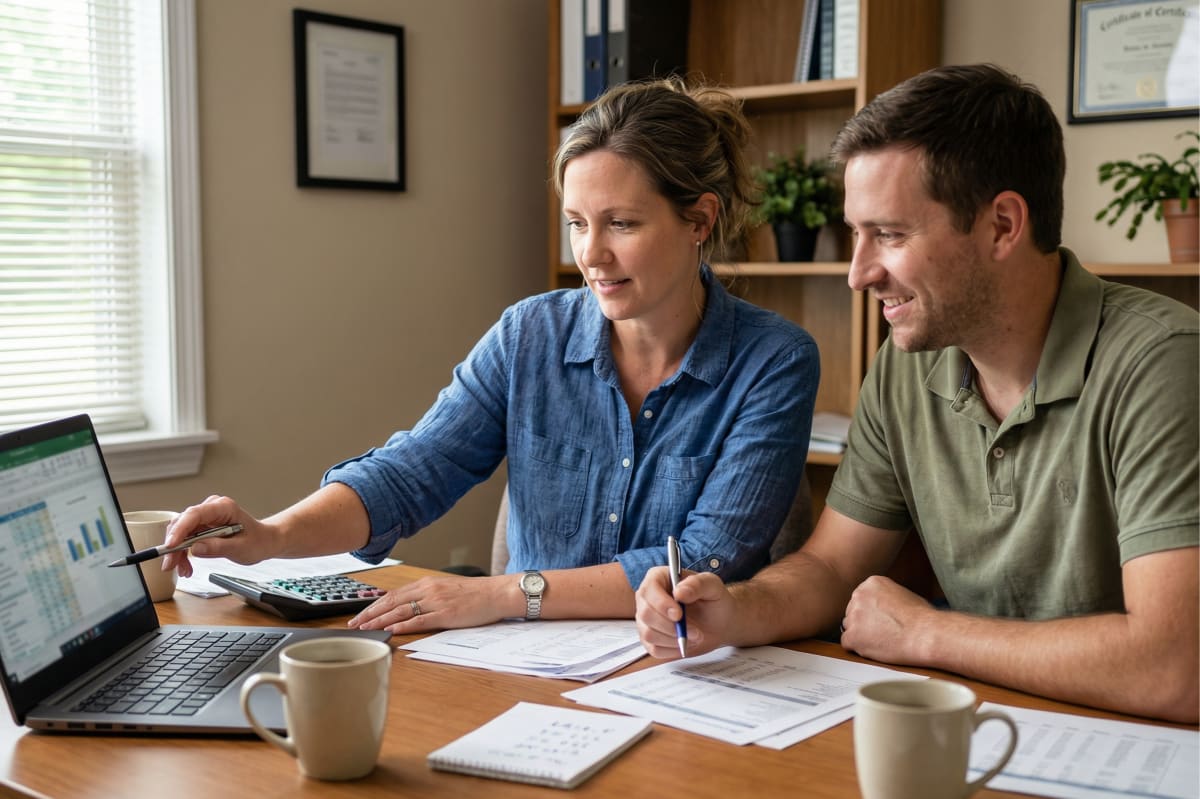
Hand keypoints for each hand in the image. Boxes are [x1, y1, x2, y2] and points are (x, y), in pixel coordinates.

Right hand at [160, 495, 275, 577]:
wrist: (264, 541)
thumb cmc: (257, 541)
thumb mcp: (241, 548)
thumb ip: (219, 547)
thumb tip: (196, 548)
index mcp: (223, 507)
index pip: (195, 514)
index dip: (180, 529)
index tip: (171, 546)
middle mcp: (211, 508)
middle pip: (183, 524)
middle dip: (174, 546)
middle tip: (170, 565)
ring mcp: (206, 517)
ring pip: (181, 532)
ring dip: (178, 552)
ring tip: (183, 570)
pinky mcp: (202, 527)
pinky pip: (186, 539)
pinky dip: (183, 553)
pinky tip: (186, 566)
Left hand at [348, 574, 518, 633]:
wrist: (497, 593)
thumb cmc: (475, 594)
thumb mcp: (446, 590)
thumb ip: (427, 597)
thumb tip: (408, 609)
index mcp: (427, 583)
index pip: (393, 594)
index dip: (374, 605)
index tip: (360, 614)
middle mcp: (428, 590)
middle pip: (392, 602)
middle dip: (370, 613)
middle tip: (354, 625)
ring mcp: (436, 602)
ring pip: (401, 611)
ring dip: (380, 621)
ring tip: (365, 629)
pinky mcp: (446, 614)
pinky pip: (419, 621)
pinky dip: (402, 626)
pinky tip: (390, 631)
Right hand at [635, 566, 736, 658]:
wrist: (720, 623)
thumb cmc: (714, 600)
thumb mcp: (713, 586)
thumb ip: (697, 584)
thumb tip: (679, 592)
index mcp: (658, 578)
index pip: (649, 589)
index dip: (661, 603)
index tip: (679, 615)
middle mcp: (647, 598)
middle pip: (646, 614)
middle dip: (671, 627)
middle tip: (695, 631)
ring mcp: (646, 619)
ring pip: (648, 634)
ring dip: (674, 639)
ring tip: (695, 636)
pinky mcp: (649, 639)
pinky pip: (654, 649)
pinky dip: (673, 650)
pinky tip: (686, 643)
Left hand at [840, 575, 934, 663]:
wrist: (925, 634)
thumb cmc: (922, 618)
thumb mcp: (902, 593)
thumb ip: (884, 597)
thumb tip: (878, 606)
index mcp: (871, 583)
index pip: (861, 599)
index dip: (872, 613)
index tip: (883, 620)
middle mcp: (858, 595)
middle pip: (852, 612)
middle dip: (864, 623)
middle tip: (882, 632)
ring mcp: (853, 615)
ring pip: (849, 627)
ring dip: (861, 635)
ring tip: (883, 640)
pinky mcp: (852, 636)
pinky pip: (847, 643)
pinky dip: (858, 648)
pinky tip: (876, 647)